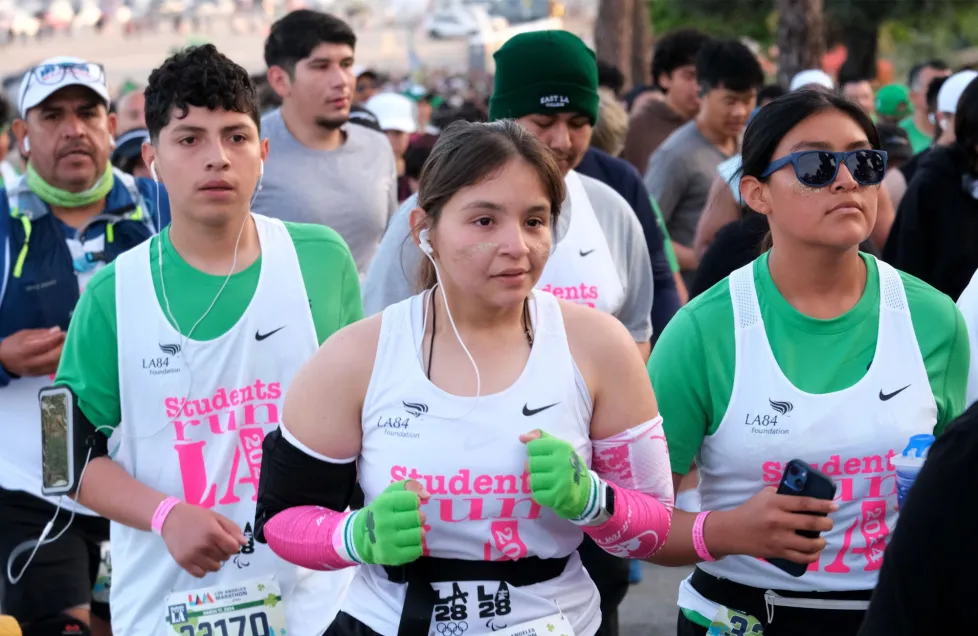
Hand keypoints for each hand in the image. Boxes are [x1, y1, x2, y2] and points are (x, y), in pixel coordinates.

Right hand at [0, 327, 64, 376]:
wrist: (3, 362)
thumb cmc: (13, 345)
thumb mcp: (24, 335)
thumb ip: (42, 334)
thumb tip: (57, 330)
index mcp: (25, 350)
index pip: (45, 344)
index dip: (57, 338)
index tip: (65, 332)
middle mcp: (31, 362)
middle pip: (54, 356)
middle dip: (65, 347)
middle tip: (70, 340)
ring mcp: (37, 371)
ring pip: (57, 364)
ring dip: (67, 355)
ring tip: (70, 346)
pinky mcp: (41, 376)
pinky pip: (56, 369)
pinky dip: (63, 362)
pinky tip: (66, 355)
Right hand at [161, 503, 246, 577]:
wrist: (171, 518)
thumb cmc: (196, 516)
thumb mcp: (216, 517)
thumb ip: (232, 529)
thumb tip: (244, 543)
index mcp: (213, 533)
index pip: (233, 548)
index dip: (233, 545)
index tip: (227, 541)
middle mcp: (203, 546)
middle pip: (225, 557)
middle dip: (224, 551)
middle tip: (215, 543)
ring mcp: (192, 556)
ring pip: (215, 568)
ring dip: (215, 561)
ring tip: (208, 551)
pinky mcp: (183, 563)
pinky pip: (200, 574)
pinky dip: (204, 569)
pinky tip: (201, 559)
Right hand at [352, 480, 428, 565]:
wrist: (363, 536)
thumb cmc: (382, 512)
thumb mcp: (390, 494)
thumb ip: (409, 486)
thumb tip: (426, 496)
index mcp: (383, 504)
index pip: (412, 500)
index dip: (415, 501)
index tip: (410, 505)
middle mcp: (383, 523)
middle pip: (418, 517)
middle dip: (418, 517)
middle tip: (411, 519)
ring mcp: (387, 541)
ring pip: (419, 534)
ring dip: (419, 532)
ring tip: (411, 530)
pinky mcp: (392, 556)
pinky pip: (417, 550)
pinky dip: (416, 546)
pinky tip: (408, 542)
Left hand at [521, 429, 592, 519]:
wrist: (586, 491)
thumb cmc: (568, 465)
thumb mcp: (559, 447)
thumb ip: (541, 439)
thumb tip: (522, 437)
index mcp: (562, 448)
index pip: (533, 446)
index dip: (534, 452)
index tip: (542, 457)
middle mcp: (562, 463)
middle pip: (530, 464)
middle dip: (533, 468)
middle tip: (543, 471)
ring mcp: (560, 481)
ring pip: (531, 480)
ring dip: (535, 482)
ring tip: (545, 482)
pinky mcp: (556, 497)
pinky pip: (536, 495)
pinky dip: (539, 494)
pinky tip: (548, 491)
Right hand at [711, 487, 836, 563]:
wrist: (732, 532)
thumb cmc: (749, 511)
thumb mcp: (763, 496)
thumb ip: (781, 494)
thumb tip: (802, 494)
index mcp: (775, 504)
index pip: (804, 503)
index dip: (822, 505)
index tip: (834, 506)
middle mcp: (778, 521)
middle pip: (811, 523)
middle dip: (825, 524)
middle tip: (828, 524)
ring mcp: (778, 539)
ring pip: (809, 544)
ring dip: (821, 542)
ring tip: (821, 539)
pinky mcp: (777, 552)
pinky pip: (801, 558)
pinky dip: (812, 556)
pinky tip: (814, 551)